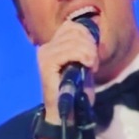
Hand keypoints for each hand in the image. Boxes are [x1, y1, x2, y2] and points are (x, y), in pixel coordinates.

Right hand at [35, 20, 97, 138]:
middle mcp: (46, 47)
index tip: (93, 53)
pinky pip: (69, 51)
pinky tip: (87, 66)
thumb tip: (94, 34)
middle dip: (90, 45)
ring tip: (91, 66)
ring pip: (74, 41)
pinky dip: (83, 56)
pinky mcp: (46, 64)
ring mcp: (45, 55)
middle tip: (93, 62)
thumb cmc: (75, 91)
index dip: (87, 35)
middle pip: (74, 31)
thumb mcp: (83, 65)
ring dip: (89, 53)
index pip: (72, 26)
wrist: (65, 113)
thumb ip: (86, 49)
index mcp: (53, 45)